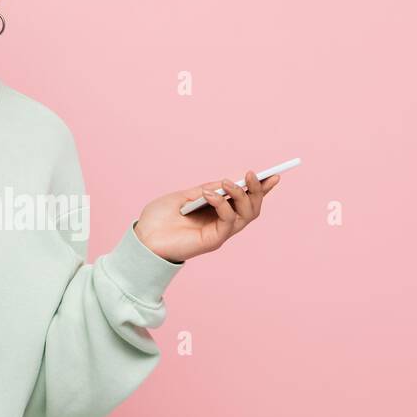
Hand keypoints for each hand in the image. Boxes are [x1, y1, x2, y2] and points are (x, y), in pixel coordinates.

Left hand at [134, 171, 281, 262]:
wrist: (142, 239)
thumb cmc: (158, 218)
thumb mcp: (183, 196)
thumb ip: (205, 190)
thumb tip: (226, 181)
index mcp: (216, 211)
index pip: (244, 201)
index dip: (260, 189)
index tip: (273, 176)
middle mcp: (222, 223)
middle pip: (252, 208)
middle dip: (256, 191)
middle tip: (251, 175)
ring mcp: (219, 233)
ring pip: (246, 216)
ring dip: (241, 196)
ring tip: (228, 183)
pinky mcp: (213, 241)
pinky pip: (228, 222)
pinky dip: (222, 205)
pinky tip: (209, 195)